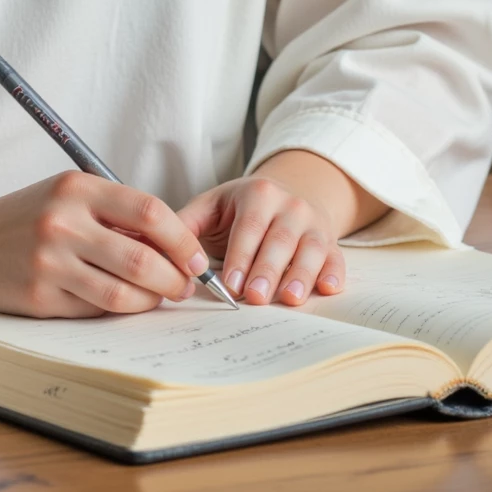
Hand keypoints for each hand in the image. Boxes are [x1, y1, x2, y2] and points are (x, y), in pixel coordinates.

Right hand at [0, 171, 212, 316]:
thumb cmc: (26, 217)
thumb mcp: (68, 195)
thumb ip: (114, 212)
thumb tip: (172, 243)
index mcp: (77, 188)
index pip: (148, 212)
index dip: (181, 239)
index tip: (196, 257)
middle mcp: (63, 222)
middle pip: (142, 257)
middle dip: (175, 277)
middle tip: (185, 285)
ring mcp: (50, 262)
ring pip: (123, 291)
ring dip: (151, 300)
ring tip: (159, 297)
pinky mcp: (39, 297)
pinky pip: (95, 309)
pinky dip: (119, 308)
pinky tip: (125, 302)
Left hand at [176, 172, 346, 306]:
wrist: (288, 193)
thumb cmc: (241, 208)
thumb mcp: (213, 205)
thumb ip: (187, 223)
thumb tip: (155, 244)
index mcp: (258, 194)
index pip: (249, 227)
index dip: (241, 255)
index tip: (230, 284)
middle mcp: (290, 206)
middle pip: (280, 241)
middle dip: (267, 270)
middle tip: (254, 298)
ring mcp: (314, 225)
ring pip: (311, 250)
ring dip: (301, 275)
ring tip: (290, 298)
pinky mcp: (332, 243)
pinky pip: (336, 258)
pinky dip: (334, 274)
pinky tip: (328, 289)